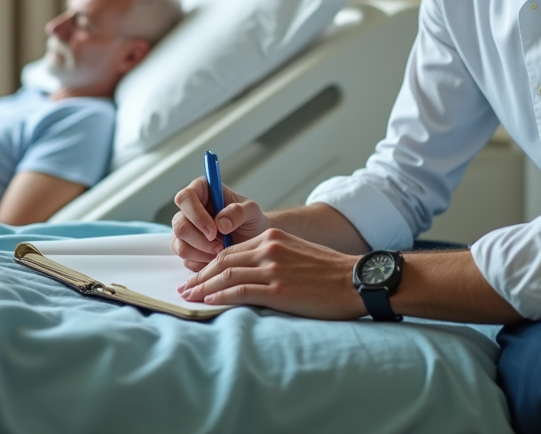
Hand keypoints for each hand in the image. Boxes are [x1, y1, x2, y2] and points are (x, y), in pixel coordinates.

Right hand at [171, 176, 269, 270]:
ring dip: (201, 253)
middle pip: (179, 225)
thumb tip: (220, 223)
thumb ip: (238, 212)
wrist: (253, 241)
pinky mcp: (186, 248)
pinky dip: (202, 263)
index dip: (196, 216)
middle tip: (221, 247)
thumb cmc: (251, 220)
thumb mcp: (251, 211)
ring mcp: (185, 230)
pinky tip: (216, 259)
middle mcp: (188, 210)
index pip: (185, 198)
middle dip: (200, 240)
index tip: (214, 231)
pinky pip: (185, 259)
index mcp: (201, 191)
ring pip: (179, 245)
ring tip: (221, 252)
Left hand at [176, 228, 363, 319]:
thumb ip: (272, 259)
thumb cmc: (330, 272)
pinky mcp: (278, 289)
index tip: (196, 278)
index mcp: (272, 238)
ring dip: (204, 288)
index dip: (209, 265)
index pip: (230, 251)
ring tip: (189, 298)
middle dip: (200, 277)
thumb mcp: (297, 254)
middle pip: (223, 262)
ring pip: (227, 276)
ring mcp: (273, 268)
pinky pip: (241, 292)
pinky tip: (210, 302)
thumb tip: (249, 276)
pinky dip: (221, 297)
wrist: (356, 280)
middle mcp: (269, 249)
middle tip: (184, 289)